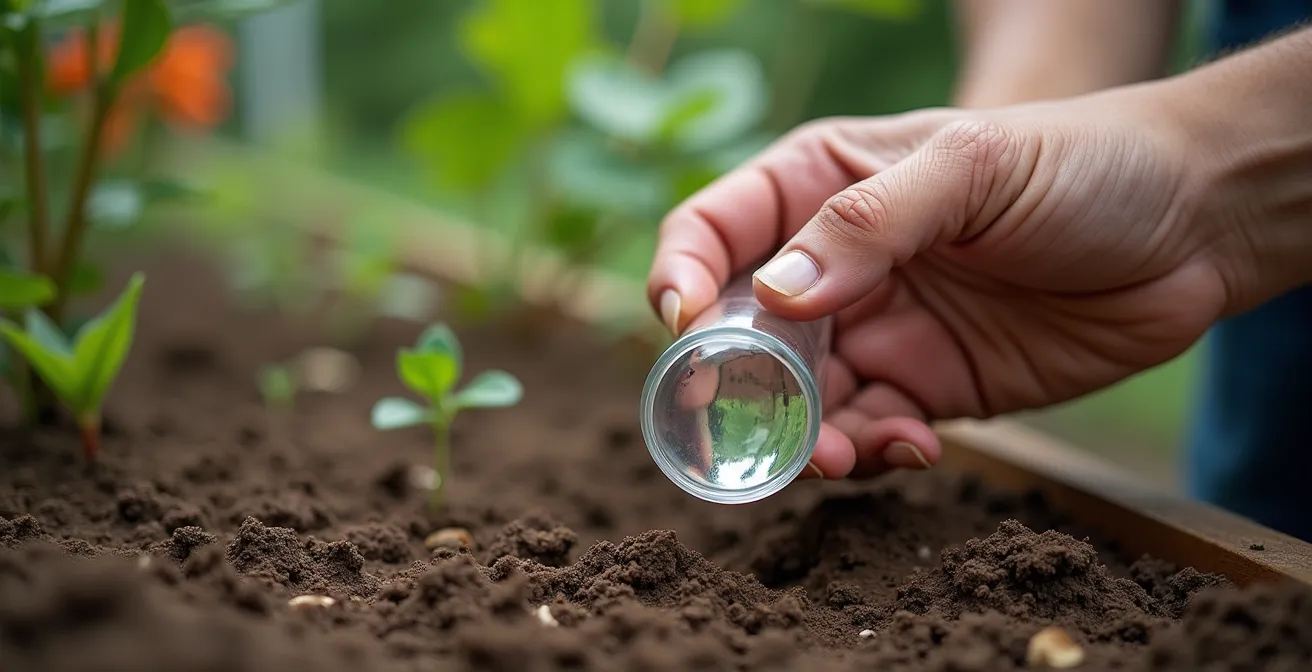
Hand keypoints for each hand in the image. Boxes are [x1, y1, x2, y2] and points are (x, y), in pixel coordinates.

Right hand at [646, 88, 1241, 480]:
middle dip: (729, 383)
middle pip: (739, 330)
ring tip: (835, 456)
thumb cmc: (1078, 162)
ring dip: (801, 436)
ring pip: (798, 397)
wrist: (1193, 225)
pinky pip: (868, 432)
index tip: (682, 328)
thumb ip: (866, 224)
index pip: (714, 229)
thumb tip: (772, 296)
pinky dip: (871, 452)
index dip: (680, 276)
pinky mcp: (924, 388)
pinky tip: (909, 448)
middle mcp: (833, 262)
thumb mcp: (971, 168)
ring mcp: (877, 329)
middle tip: (737, 429)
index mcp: (820, 183)